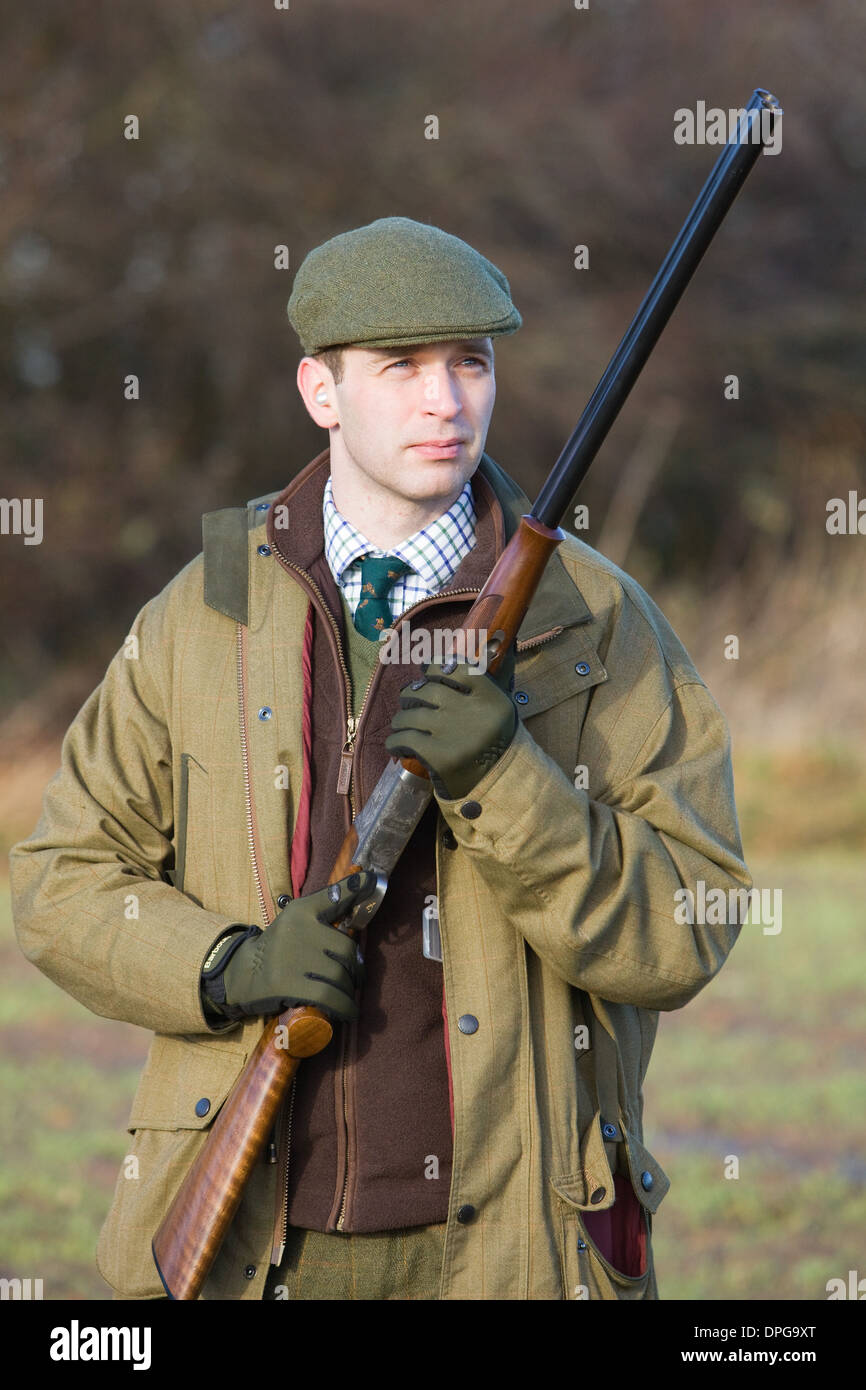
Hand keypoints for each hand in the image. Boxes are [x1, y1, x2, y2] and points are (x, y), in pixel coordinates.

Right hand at [201, 871, 377, 1022]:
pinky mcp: (290, 984)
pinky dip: (344, 1007)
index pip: (335, 897)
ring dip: (349, 991)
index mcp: (302, 910)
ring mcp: (294, 957)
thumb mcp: (298, 920)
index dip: (356, 888)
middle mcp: (300, 929)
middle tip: (354, 978)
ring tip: (346, 996)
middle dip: (355, 969)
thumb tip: (364, 887)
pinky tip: (349, 1012)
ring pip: (341, 976)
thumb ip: (328, 906)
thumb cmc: (281, 947)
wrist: (243, 973)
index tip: (372, 879)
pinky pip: (329, 996)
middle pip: (348, 950)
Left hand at [385, 652, 517, 800]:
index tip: (425, 671)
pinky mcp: (438, 755)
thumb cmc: (493, 747)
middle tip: (408, 702)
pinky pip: (404, 738)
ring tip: (401, 725)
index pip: (458, 667)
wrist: (498, 787)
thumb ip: (477, 689)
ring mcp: (453, 732)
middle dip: (411, 695)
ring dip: (401, 719)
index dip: (435, 666)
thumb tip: (439, 664)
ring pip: (411, 715)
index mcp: (492, 698)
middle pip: (427, 690)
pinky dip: (395, 741)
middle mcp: (473, 711)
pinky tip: (396, 745)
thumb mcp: (498, 713)